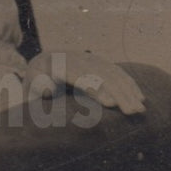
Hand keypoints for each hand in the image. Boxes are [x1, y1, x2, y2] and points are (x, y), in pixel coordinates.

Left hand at [25, 51, 145, 115]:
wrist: (41, 66)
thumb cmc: (35, 85)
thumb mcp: (29, 88)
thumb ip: (37, 88)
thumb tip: (49, 89)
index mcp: (56, 63)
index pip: (80, 75)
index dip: (96, 88)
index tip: (110, 103)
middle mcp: (75, 57)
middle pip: (101, 74)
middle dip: (118, 93)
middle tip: (132, 112)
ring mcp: (89, 58)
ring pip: (112, 73)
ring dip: (129, 91)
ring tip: (140, 110)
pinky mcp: (99, 62)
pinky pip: (117, 72)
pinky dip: (130, 84)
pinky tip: (141, 98)